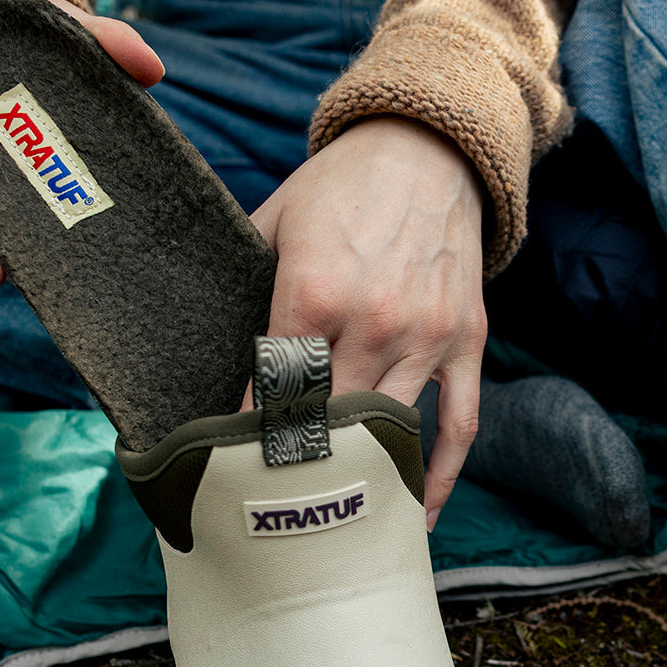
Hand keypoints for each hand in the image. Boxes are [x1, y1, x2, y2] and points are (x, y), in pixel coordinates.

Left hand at [251, 116, 487, 527]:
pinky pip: (460, 424)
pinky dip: (440, 474)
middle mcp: (371, 320)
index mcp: (312, 291)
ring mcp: (425, 335)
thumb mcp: (277, 219)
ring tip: (333, 519)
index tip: (226, 468)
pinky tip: (417, 512)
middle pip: (325, 422)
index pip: (270, 388)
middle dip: (297, 462)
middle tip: (272, 503)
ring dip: (360, 476)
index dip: (246, 433)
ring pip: (388, 432)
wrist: (429, 147)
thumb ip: (242, 279)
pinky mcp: (466, 341)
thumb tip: (200, 334)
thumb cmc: (342, 187)